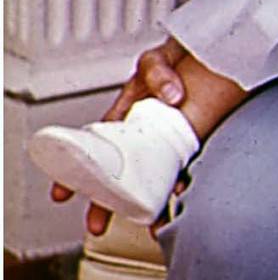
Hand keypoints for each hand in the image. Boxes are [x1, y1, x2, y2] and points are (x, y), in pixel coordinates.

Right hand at [50, 40, 187, 235]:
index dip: (76, 170)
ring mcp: (166, 139)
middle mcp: (142, 131)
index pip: (95, 146)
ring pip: (151, 175)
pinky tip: (178, 194)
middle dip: (106, 200)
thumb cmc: (178, 56)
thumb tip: (171, 97)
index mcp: (125, 114)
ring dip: (148, 199)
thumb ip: (158, 73)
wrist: (213, 55)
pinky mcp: (189, 141)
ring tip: (148, 222)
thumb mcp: (158, 59)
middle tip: (97, 225)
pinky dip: (179, 181)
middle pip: (119, 171)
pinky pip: (181, 166)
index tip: (62, 193)